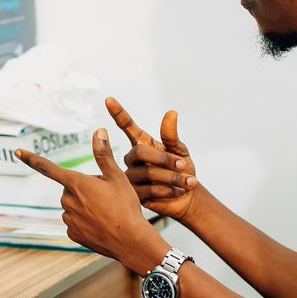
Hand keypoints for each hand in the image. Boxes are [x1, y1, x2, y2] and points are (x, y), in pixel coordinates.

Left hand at [16, 128, 168, 272]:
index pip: (48, 168)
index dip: (31, 158)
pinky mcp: (72, 234)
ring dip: (85, 206)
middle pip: (70, 189)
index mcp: (76, 183)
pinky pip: (75, 223)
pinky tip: (101, 225)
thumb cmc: (125, 207)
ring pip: (73, 206)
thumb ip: (103, 154)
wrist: (130, 241)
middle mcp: (68, 201)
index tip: (17, 151)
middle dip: (84, 190)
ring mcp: (69, 219)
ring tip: (107, 212)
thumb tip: (98, 131)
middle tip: (106, 197)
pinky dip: (86, 222)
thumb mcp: (117, 177)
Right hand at [107, 97, 204, 222]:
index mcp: (142, 143)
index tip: (109, 99)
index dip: (118, 113)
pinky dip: (166, 190)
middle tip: (182, 165)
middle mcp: (133, 158)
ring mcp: (130, 176)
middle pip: (139, 152)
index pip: (127, 126)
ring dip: (171, 177)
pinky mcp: (134, 194)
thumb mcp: (180, 151)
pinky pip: (147, 190)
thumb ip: (172, 135)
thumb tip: (172, 112)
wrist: (187, 198)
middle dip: (164, 158)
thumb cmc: (182, 170)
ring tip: (187, 183)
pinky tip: (177, 191)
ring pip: (146, 173)